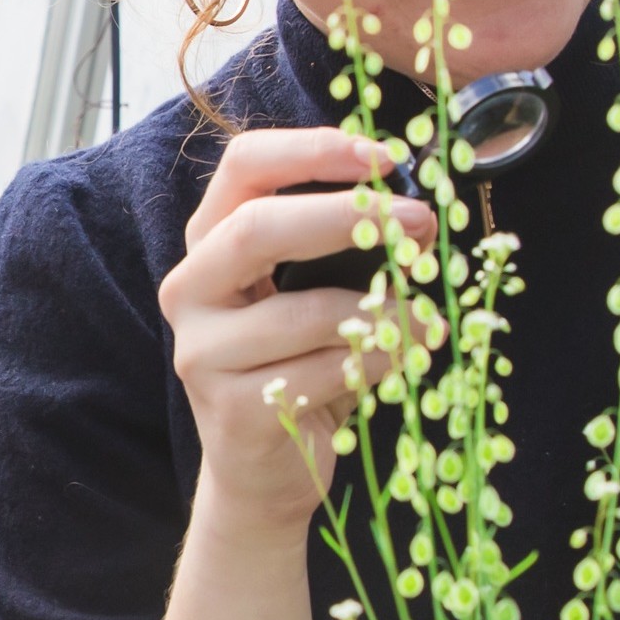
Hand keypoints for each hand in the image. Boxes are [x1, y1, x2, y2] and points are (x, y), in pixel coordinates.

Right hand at [159, 128, 437, 538]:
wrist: (266, 470)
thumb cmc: (303, 365)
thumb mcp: (319, 293)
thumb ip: (350, 250)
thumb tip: (421, 218)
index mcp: (210, 244)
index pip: (244, 167)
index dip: (314, 149)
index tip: (383, 157)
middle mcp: (190, 290)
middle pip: (258, 228)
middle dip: (349, 218)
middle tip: (418, 220)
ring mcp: (202, 353)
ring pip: (306, 313)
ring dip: (385, 311)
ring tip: (429, 317)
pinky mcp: (231, 410)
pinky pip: (323, 372)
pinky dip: (377, 363)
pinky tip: (401, 363)